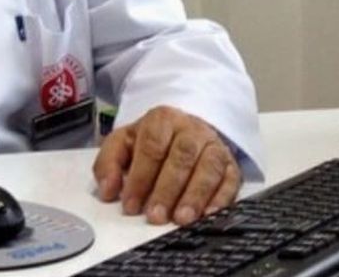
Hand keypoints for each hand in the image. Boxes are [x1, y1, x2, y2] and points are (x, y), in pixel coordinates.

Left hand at [92, 106, 240, 225]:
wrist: (183, 129)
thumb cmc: (151, 141)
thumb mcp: (123, 143)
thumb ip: (108, 163)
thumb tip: (107, 191)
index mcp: (162, 119)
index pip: (152, 146)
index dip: (141, 177)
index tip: (131, 205)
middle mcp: (191, 129)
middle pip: (181, 157)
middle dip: (167, 190)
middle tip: (155, 216)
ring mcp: (214, 145)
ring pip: (208, 168)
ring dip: (195, 195)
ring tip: (181, 219)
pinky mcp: (231, 164)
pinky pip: (230, 179)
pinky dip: (221, 198)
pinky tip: (208, 214)